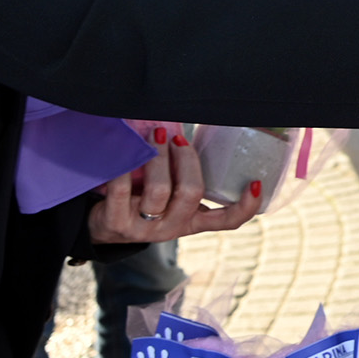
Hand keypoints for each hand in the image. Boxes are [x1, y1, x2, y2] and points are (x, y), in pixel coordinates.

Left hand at [89, 124, 260, 245]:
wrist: (101, 226)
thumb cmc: (142, 199)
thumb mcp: (169, 196)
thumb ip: (182, 175)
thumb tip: (185, 129)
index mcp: (192, 220)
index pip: (227, 222)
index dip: (246, 206)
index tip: (256, 183)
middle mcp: (172, 227)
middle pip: (191, 194)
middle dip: (186, 160)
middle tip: (177, 139)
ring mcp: (144, 228)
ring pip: (159, 191)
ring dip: (159, 157)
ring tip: (155, 134)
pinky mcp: (116, 223)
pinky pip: (123, 191)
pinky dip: (126, 166)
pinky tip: (127, 149)